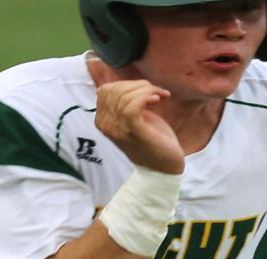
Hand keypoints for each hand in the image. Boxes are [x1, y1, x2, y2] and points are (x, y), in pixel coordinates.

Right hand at [88, 57, 183, 173]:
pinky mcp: (133, 131)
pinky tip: (158, 99)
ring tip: (160, 95)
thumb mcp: (135, 117)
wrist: (164, 168)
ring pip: (124, 95)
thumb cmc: (152, 140)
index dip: (127, 83)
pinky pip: (132, 105)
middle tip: (156, 91)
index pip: (106, 90)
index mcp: (102, 119)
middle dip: (138, 84)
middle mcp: (105, 124)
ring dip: (146, 89)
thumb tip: (129, 82)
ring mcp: (117, 129)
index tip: (146, 88)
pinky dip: (146, 96)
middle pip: (115, 90)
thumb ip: (126, 102)